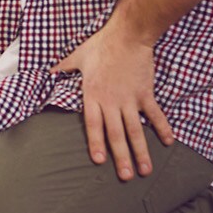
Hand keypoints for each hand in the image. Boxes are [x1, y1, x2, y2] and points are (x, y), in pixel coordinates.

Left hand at [54, 30, 175, 180]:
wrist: (128, 35)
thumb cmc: (100, 46)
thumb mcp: (75, 58)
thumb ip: (61, 70)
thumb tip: (44, 74)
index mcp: (92, 95)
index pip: (94, 125)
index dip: (96, 143)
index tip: (99, 161)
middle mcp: (112, 101)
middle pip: (116, 134)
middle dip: (121, 157)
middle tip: (125, 177)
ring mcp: (130, 99)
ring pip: (136, 130)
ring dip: (141, 151)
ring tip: (145, 170)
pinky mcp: (146, 93)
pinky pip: (155, 114)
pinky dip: (162, 128)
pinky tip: (168, 143)